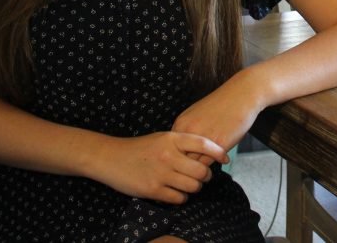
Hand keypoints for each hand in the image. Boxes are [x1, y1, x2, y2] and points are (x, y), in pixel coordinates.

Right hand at [87, 131, 227, 202]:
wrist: (111, 158)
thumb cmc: (140, 148)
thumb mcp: (161, 138)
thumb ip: (181, 144)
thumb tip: (206, 153)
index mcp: (171, 138)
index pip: (203, 143)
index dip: (218, 151)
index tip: (225, 158)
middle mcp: (168, 155)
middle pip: (201, 170)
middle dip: (205, 176)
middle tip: (203, 176)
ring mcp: (160, 173)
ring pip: (193, 186)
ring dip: (195, 188)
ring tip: (189, 185)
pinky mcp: (153, 190)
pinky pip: (179, 198)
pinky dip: (182, 197)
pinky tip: (177, 192)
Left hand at [172, 72, 264, 164]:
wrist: (241, 95)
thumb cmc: (220, 105)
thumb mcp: (196, 114)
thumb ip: (186, 131)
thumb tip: (179, 151)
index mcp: (181, 124)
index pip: (172, 151)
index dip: (179, 159)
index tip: (186, 161)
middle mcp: (190, 131)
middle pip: (181, 160)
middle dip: (188, 167)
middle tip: (196, 168)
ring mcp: (204, 138)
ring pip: (195, 165)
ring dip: (200, 169)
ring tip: (207, 167)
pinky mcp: (220, 144)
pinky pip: (210, 164)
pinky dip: (214, 164)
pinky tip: (221, 159)